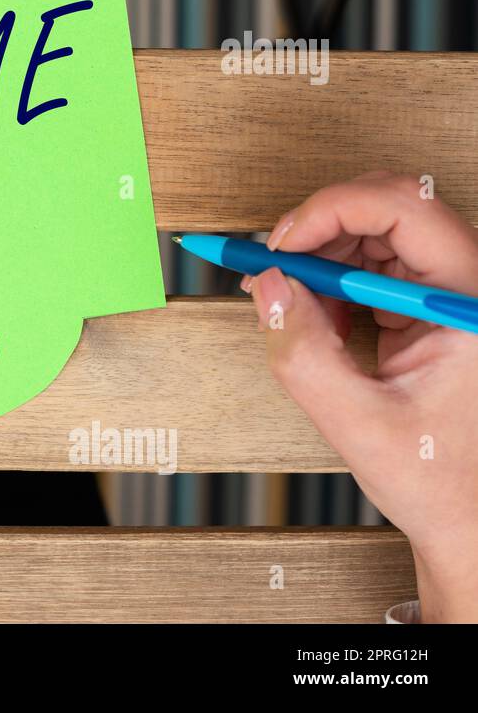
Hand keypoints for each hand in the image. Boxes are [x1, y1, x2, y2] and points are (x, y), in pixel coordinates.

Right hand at [247, 172, 477, 621]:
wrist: (470, 517)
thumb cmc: (438, 481)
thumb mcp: (357, 423)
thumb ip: (303, 355)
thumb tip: (267, 287)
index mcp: (469, 303)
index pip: (404, 210)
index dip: (332, 211)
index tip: (280, 246)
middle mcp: (465, 287)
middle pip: (387, 208)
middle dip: (319, 229)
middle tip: (271, 267)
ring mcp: (447, 293)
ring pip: (374, 230)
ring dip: (320, 257)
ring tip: (291, 304)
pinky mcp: (427, 303)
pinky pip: (372, 263)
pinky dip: (329, 280)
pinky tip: (317, 320)